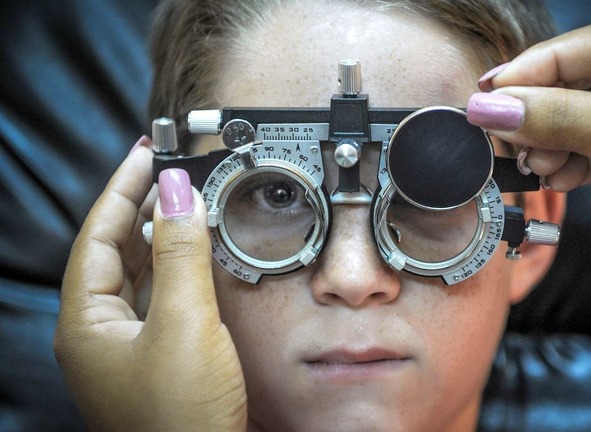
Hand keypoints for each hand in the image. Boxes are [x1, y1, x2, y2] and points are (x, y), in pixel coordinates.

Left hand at [54, 137, 245, 430]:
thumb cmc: (180, 420)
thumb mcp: (183, 325)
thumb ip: (180, 255)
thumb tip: (178, 193)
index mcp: (87, 322)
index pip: (97, 235)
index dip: (121, 189)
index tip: (146, 154)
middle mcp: (101, 333)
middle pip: (115, 252)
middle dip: (142, 208)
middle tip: (171, 172)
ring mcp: (129, 348)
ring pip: (139, 275)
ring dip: (161, 237)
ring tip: (186, 203)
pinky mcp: (159, 359)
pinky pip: (162, 299)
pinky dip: (179, 270)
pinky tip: (199, 258)